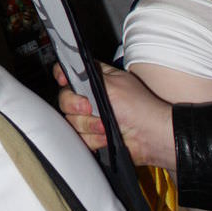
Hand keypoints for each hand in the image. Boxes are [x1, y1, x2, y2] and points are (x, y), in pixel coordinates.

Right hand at [53, 62, 173, 168]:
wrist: (150, 137)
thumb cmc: (139, 108)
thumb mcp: (112, 84)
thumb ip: (87, 77)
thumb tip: (66, 74)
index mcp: (95, 78)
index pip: (68, 71)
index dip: (62, 76)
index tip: (64, 82)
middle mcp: (90, 96)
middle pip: (65, 99)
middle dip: (77, 106)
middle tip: (90, 109)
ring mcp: (90, 117)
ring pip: (71, 120)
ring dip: (88, 125)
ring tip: (106, 126)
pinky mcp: (92, 135)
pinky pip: (79, 137)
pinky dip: (92, 139)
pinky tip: (106, 137)